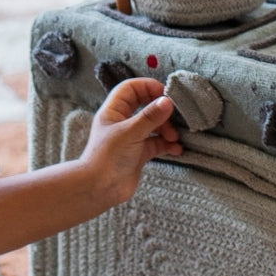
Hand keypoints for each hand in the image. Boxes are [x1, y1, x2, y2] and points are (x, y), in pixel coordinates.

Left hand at [79, 77, 182, 208]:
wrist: (99, 188)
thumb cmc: (108, 157)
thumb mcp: (130, 132)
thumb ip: (150, 117)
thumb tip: (168, 101)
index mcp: (114, 111)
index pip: (131, 89)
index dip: (147, 87)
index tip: (165, 93)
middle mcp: (122, 122)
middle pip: (145, 105)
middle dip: (161, 110)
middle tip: (174, 115)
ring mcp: (131, 138)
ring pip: (154, 126)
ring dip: (167, 129)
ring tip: (174, 137)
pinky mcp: (139, 153)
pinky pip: (157, 143)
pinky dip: (167, 144)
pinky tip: (176, 149)